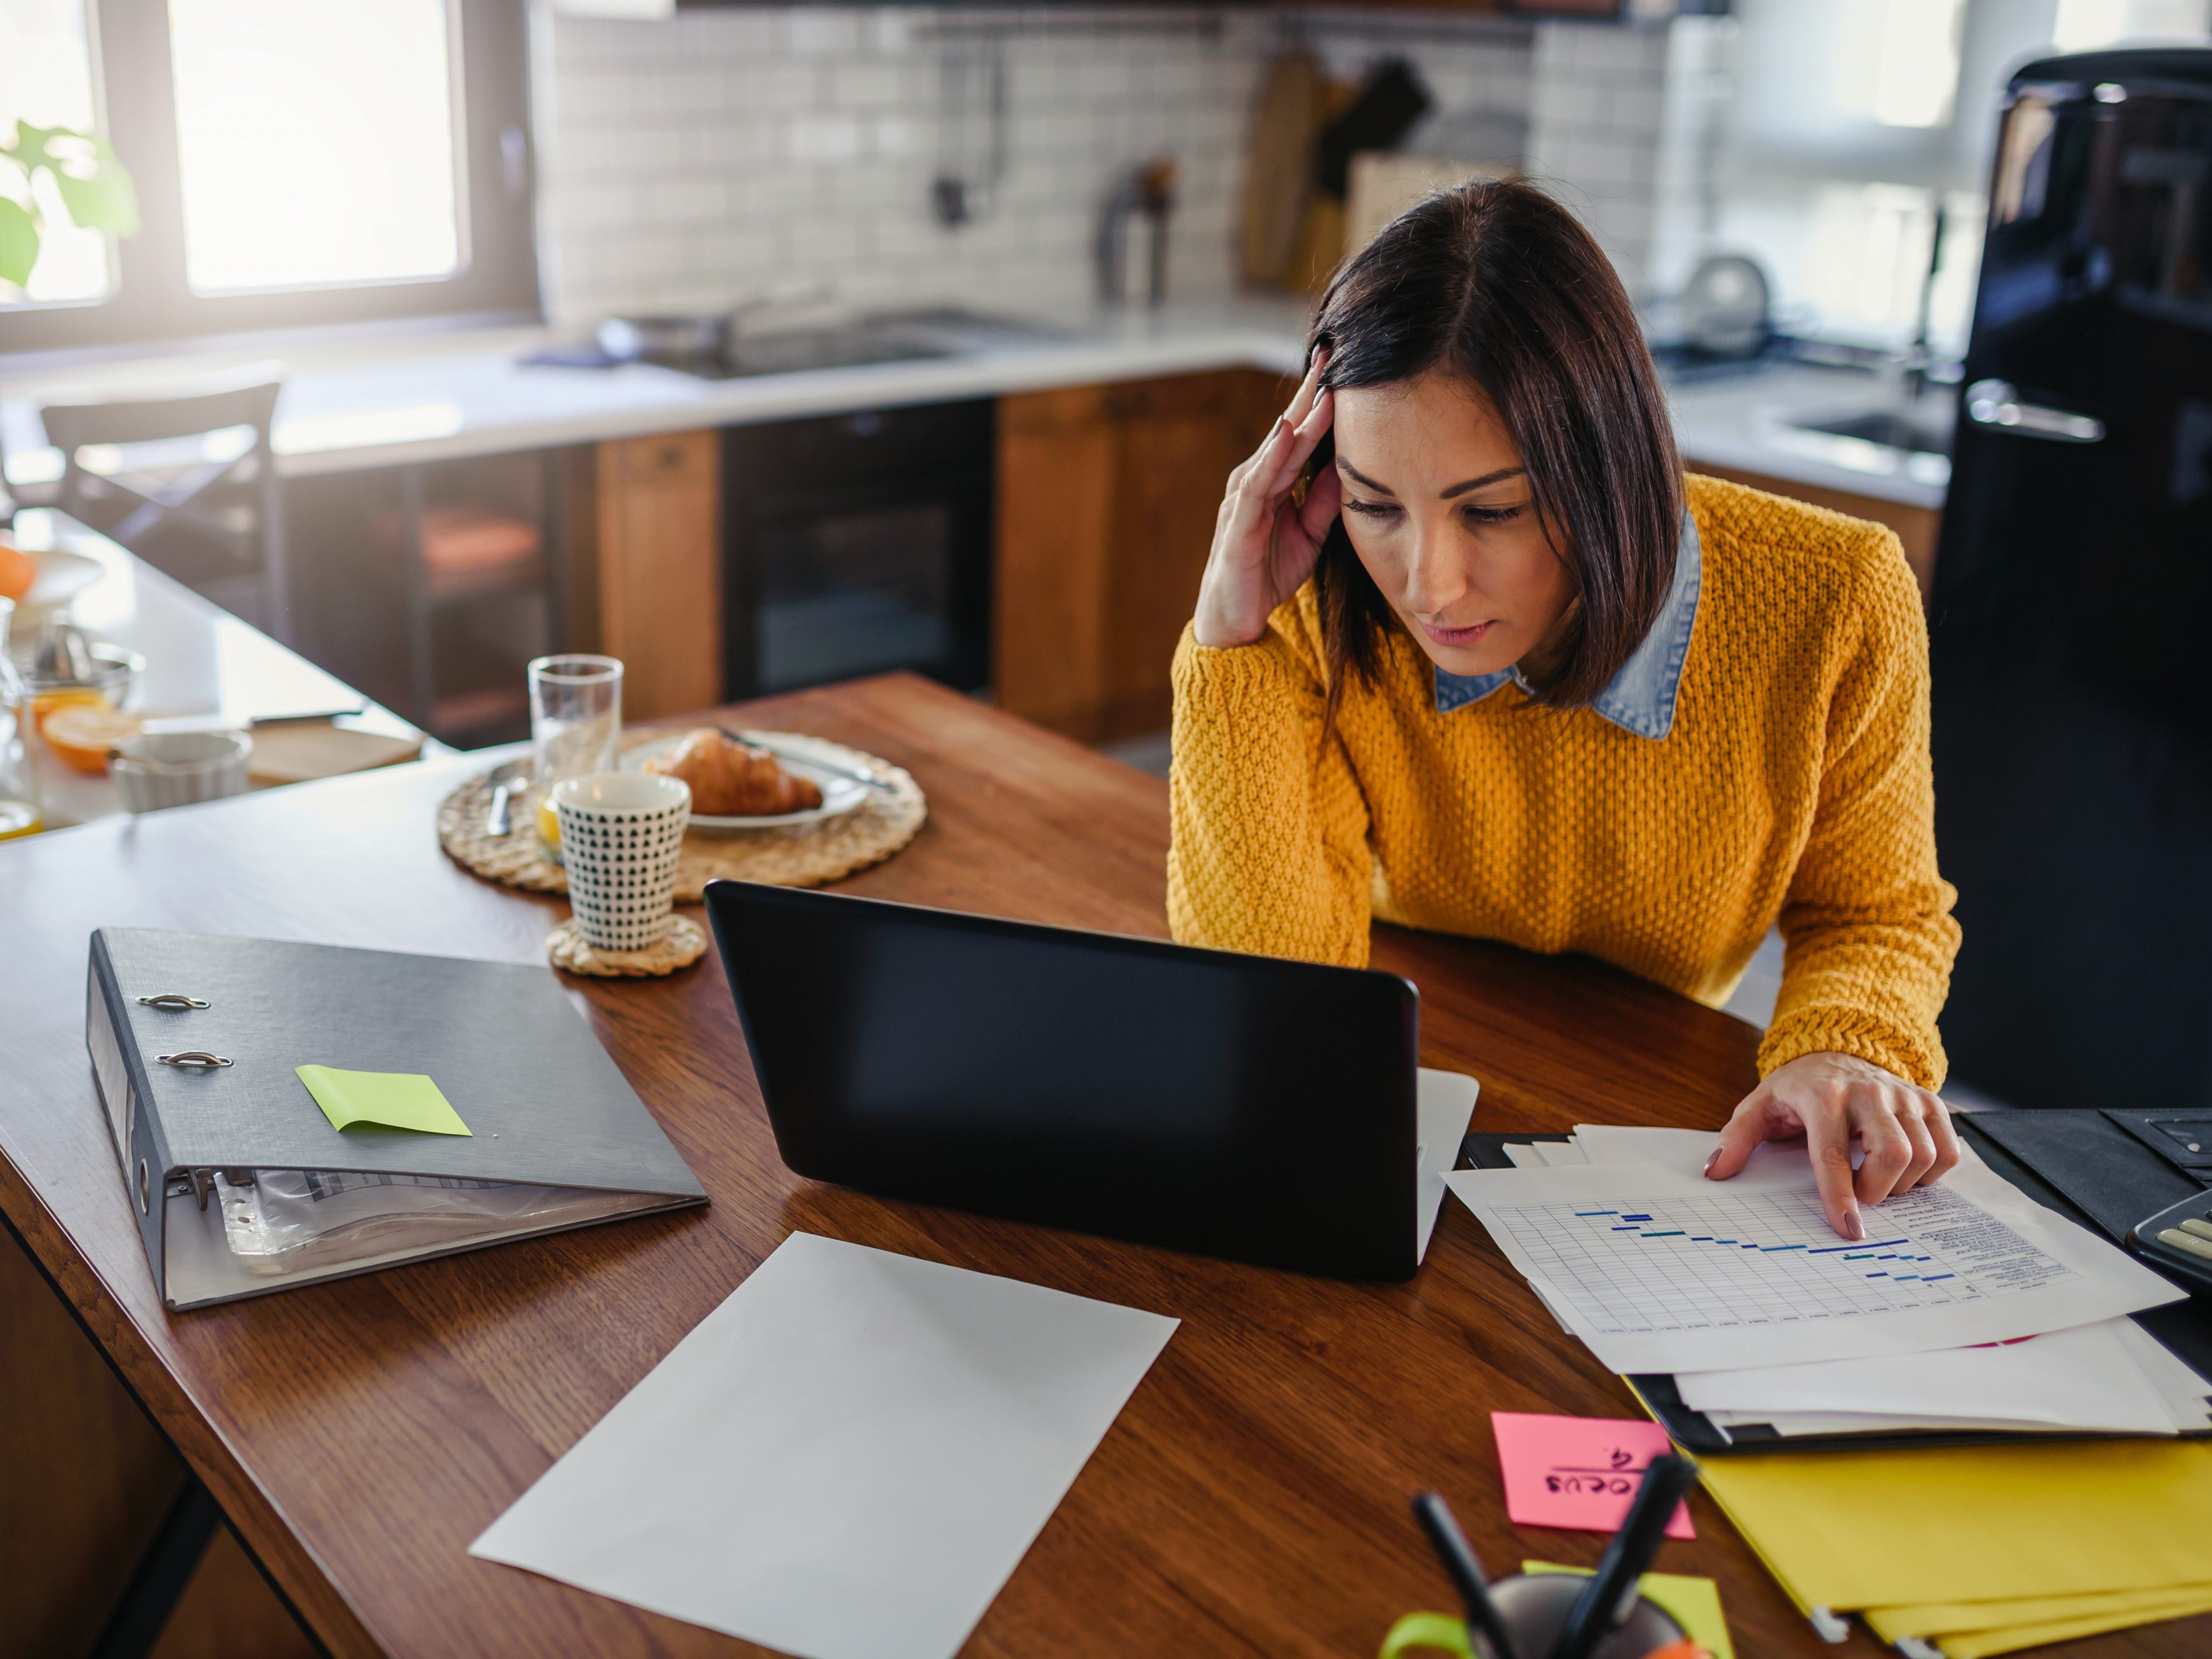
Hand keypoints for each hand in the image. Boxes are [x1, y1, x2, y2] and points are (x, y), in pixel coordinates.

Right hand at [1191, 353, 1342, 648]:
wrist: (1235, 618)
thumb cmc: (1268, 573)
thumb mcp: (1310, 532)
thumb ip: (1323, 499)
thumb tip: (1347, 464)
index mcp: (1273, 480)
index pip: (1300, 432)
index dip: (1321, 400)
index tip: (1344, 367)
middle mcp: (1255, 480)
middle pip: (1286, 428)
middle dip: (1310, 392)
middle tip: (1331, 353)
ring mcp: (1243, 498)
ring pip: (1275, 449)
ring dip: (1297, 416)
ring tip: (1322, 384)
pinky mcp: (1239, 521)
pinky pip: (1257, 482)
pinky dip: (1271, 454)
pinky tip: (1286, 431)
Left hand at [1705, 1051, 1960, 1239]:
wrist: (1836, 1049)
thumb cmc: (1798, 1088)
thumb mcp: (1759, 1106)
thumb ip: (1736, 1138)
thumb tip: (1715, 1172)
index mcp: (1823, 1096)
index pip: (1833, 1154)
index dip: (1840, 1196)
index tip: (1848, 1230)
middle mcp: (1869, 1092)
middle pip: (1893, 1154)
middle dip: (1877, 1190)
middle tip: (1858, 1194)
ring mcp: (1904, 1095)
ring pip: (1924, 1155)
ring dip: (1902, 1184)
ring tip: (1875, 1178)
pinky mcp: (1930, 1101)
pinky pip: (1948, 1151)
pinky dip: (1931, 1173)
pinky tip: (1903, 1169)